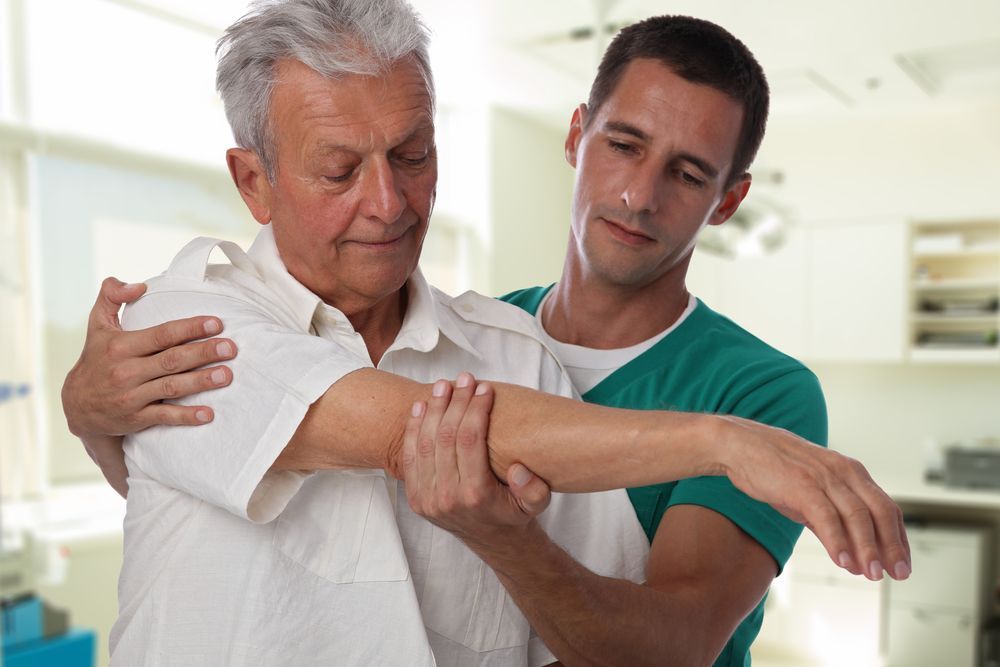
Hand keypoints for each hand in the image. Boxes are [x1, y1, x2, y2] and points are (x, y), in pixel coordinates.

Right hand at [61, 277, 236, 437]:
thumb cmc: (95, 358)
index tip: (216, 323)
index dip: (190, 328)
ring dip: (201, 382)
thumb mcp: (97, 324)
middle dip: (203, 353)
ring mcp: (131, 396)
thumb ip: (111, 296)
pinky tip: (208, 414)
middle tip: (231, 348)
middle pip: (172, 360)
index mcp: (120, 346)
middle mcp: (126, 371)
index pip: (162, 335)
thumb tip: (138, 285)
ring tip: (227, 376)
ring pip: (171, 387)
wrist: (77, 405)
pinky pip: (164, 416)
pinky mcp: (136, 418)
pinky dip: (186, 416)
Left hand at [402, 372, 550, 545]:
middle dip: (455, 402)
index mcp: (475, 495)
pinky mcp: (415, 497)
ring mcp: (426, 498)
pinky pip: (409, 456)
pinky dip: (413, 428)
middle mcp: (446, 497)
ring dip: (433, 410)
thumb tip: (518, 468)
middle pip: (445, 437)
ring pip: (424, 443)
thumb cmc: (514, 514)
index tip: (485, 388)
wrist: (492, 541)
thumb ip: (533, 489)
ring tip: (443, 385)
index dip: (476, 409)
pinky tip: (421, 406)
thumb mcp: (537, 505)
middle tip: (465, 379)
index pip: (470, 440)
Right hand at [718, 415, 910, 581]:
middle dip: (892, 545)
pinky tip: (844, 562)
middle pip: (880, 512)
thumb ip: (833, 523)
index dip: (898, 538)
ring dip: (868, 548)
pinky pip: (826, 516)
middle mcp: (843, 472)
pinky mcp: (801, 484)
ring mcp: (823, 477)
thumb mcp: (812, 493)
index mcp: (851, 472)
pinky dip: (838, 541)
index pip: (886, 507)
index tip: (902, 564)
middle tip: (898, 574)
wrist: (740, 446)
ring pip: (857, 516)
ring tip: (873, 574)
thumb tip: (854, 560)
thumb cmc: (775, 469)